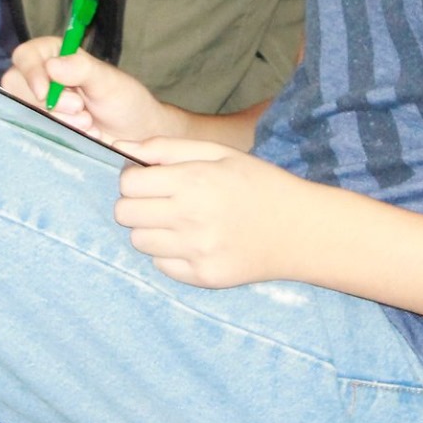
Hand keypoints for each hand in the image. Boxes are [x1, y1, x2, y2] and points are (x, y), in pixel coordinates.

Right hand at [3, 40, 180, 145]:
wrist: (135, 136)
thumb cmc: (124, 101)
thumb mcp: (108, 81)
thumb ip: (82, 69)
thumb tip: (51, 66)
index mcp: (54, 55)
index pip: (25, 56)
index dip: (30, 73)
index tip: (44, 93)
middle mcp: (41, 79)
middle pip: (17, 87)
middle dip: (49, 102)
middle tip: (79, 108)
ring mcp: (39, 107)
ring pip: (26, 113)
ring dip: (58, 121)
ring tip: (88, 123)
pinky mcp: (44, 130)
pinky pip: (35, 133)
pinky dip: (58, 136)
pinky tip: (84, 136)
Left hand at [113, 138, 311, 287]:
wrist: (301, 230)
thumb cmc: (258, 183)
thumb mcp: (219, 153)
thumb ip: (167, 147)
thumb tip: (121, 146)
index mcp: (193, 181)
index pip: (128, 184)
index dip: (134, 179)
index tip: (150, 180)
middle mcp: (191, 217)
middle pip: (125, 214)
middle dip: (136, 204)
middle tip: (159, 201)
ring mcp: (196, 251)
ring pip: (139, 241)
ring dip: (150, 230)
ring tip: (178, 222)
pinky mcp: (203, 276)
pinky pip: (161, 265)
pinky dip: (169, 254)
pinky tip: (192, 242)